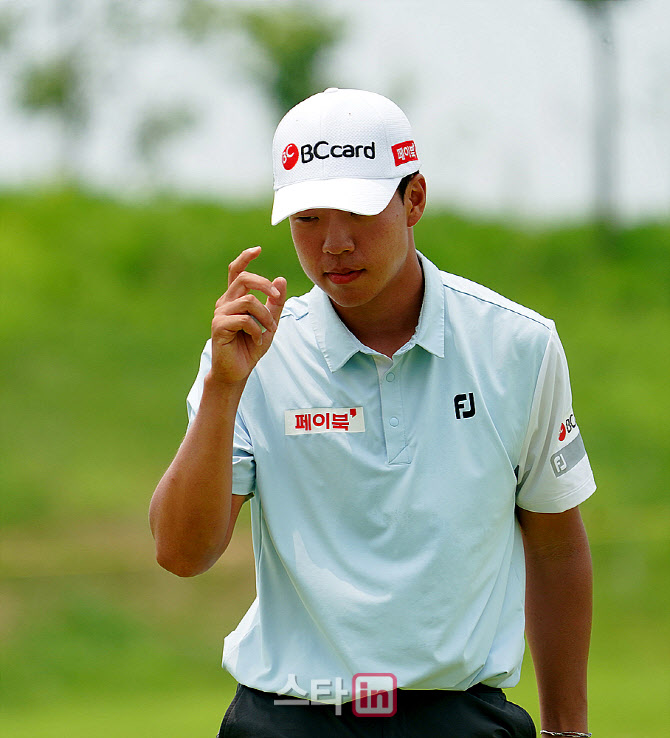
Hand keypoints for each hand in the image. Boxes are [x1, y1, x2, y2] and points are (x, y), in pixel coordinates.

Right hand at [209, 246, 286, 385]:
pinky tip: (258, 340)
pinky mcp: (219, 327)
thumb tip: (281, 279)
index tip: (258, 249)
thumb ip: (275, 303)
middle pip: (244, 279)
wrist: (237, 371)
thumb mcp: (270, 322)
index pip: (236, 271)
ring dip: (266, 316)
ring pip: (249, 301)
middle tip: (277, 296)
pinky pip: (244, 319)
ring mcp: (220, 314)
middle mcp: (225, 302)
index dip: (245, 258)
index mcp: (235, 298)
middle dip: (264, 284)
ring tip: (269, 331)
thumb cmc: (251, 346)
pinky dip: (257, 330)